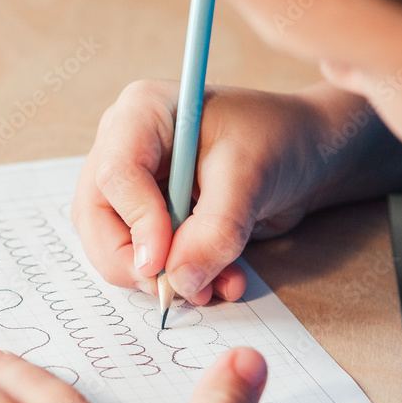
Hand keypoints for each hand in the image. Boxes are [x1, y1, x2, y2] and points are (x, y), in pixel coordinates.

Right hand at [71, 80, 334, 304]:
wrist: (304, 155)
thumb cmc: (277, 140)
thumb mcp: (252, 177)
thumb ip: (216, 230)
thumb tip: (180, 280)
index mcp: (141, 113)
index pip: (115, 174)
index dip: (137, 223)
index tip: (163, 263)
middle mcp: (124, 148)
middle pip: (97, 218)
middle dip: (136, 263)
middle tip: (178, 289)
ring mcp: (132, 186)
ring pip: (113, 247)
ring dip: (162, 279)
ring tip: (215, 286)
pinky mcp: (147, 219)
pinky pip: (143, 262)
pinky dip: (179, 281)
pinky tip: (220, 283)